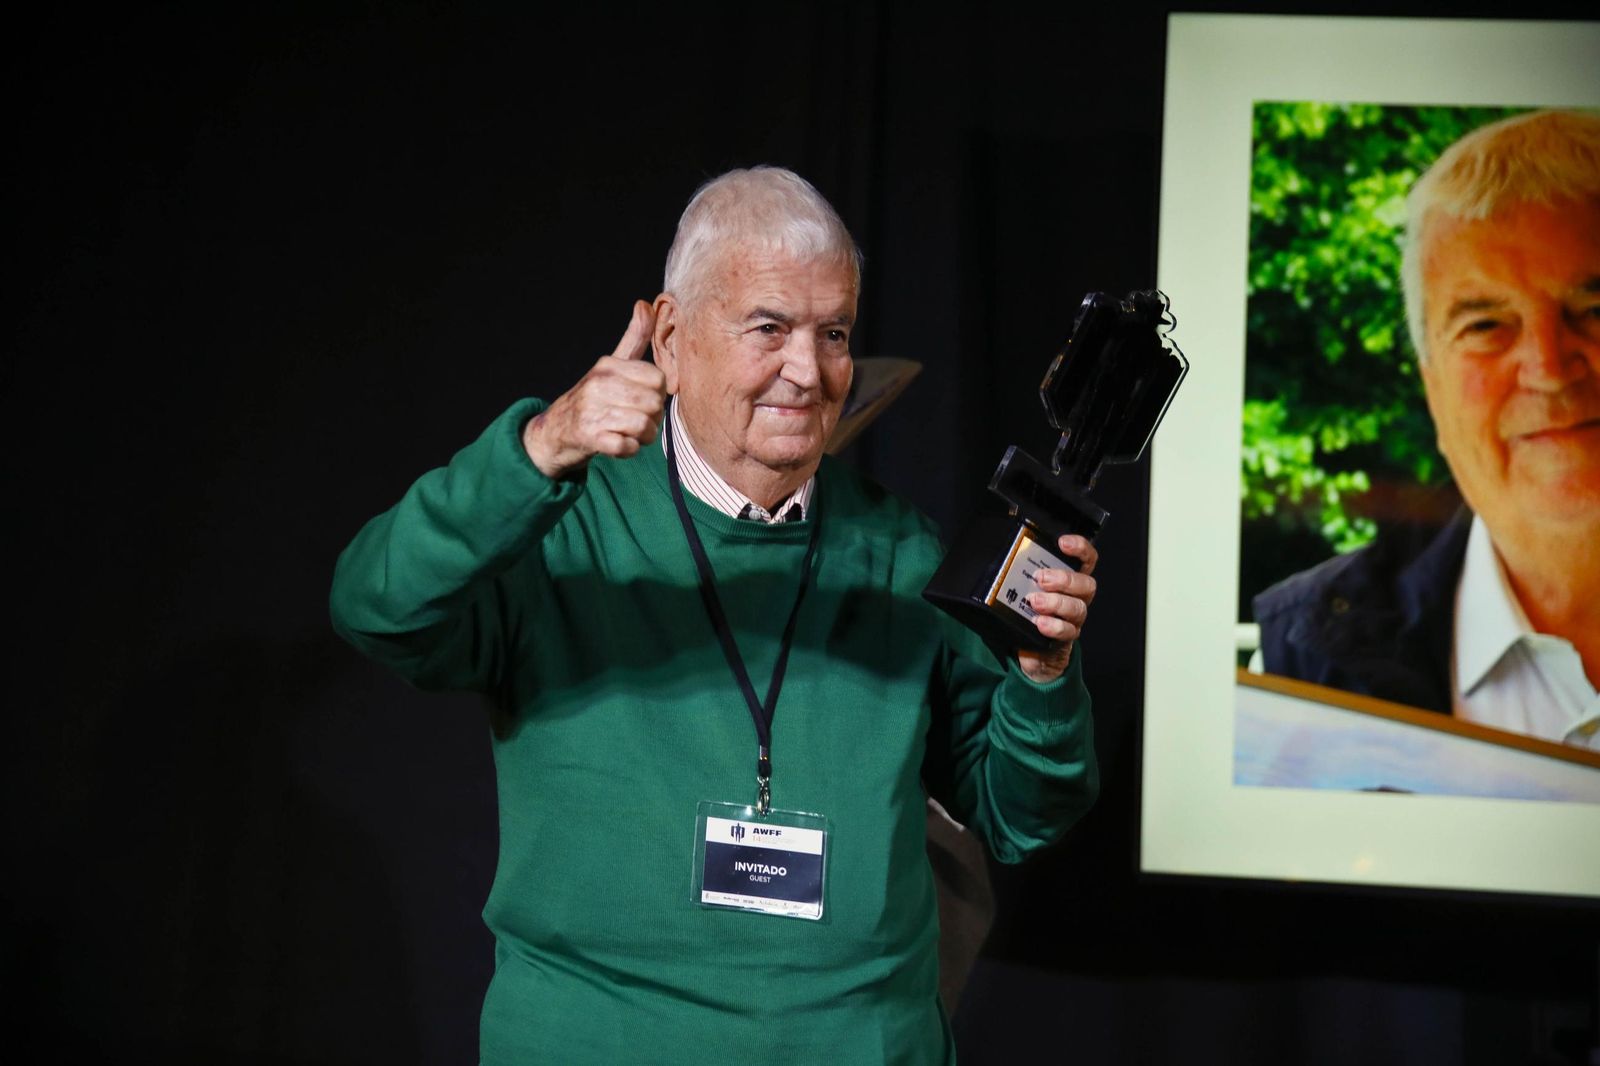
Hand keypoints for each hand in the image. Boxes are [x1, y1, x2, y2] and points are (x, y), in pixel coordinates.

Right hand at [523, 301, 666, 477]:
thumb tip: (646, 303)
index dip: (658, 393)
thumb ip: (634, 337)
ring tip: (632, 433)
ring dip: (644, 436)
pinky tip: (620, 444)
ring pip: (644, 426)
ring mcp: (592, 411)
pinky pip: (627, 446)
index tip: (645, 398)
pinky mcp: (589, 437)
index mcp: (608, 366)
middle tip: (640, 419)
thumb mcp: (611, 364)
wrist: (555, 430)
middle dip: (654, 417)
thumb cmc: (594, 396)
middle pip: (654, 403)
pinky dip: (629, 450)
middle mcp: (599, 385)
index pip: (658, 379)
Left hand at [1016, 534, 1097, 682]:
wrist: (1032, 649)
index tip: (1062, 543)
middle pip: (1086, 584)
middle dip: (1064, 579)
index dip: (1080, 548)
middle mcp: (1077, 597)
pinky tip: (1039, 623)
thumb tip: (996, 557)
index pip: (1086, 560)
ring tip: (1035, 602)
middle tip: (1041, 578)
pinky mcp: (1067, 637)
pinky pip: (1068, 631)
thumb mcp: (1023, 589)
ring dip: (1056, 602)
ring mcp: (1074, 619)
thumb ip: (1019, 574)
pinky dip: (1054, 626)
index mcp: (1069, 580)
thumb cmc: (1028, 612)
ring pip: (1078, 608)